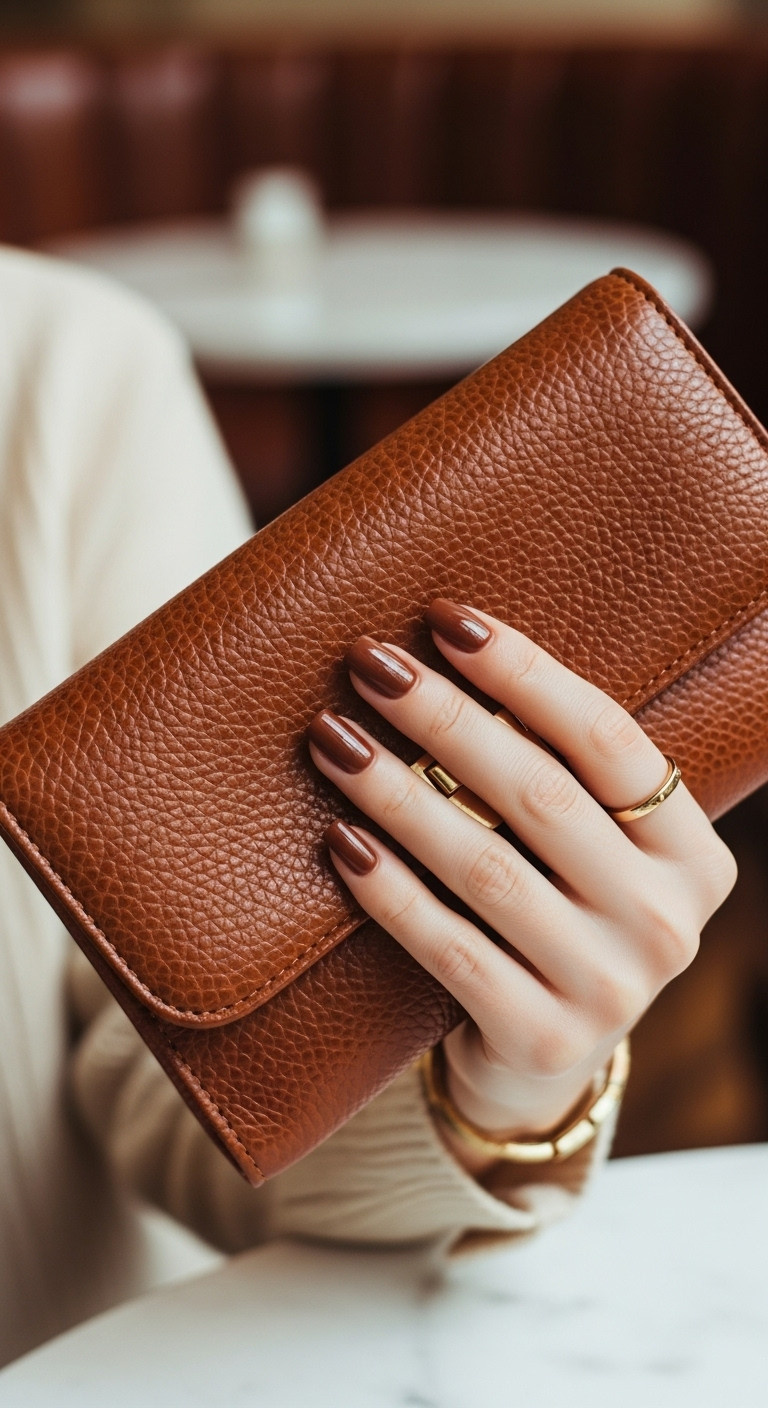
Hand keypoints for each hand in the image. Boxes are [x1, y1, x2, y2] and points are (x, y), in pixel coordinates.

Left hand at [308, 600, 736, 1170]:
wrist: (543, 1062)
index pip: (608, 739)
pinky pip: (450, 947)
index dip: (525, 672)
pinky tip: (342, 839)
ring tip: (333, 740)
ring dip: (399, 794)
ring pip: (486, 867)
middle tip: (370, 663)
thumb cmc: (553, 917)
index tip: (445, 619)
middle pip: (541, 794)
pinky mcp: (542, 1037)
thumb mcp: (585, 850)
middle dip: (445, 718)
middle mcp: (666, 920)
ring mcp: (611, 988)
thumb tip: (447, 652)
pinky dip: (390, 890)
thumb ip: (554, 775)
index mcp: (691, 853)